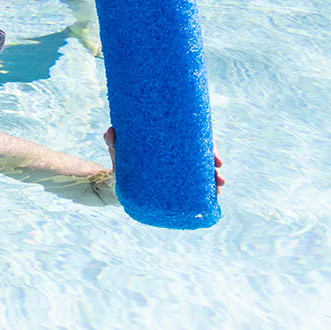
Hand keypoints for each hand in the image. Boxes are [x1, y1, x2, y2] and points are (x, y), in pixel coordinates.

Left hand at [103, 127, 223, 194]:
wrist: (113, 182)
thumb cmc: (119, 162)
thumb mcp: (118, 151)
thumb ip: (113, 142)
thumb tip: (112, 132)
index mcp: (169, 143)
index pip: (194, 141)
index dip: (208, 147)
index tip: (216, 157)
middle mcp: (175, 156)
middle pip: (201, 157)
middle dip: (213, 164)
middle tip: (218, 170)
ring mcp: (176, 172)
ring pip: (200, 173)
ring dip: (213, 180)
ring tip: (219, 187)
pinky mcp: (173, 186)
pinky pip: (192, 188)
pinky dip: (204, 192)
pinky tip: (213, 197)